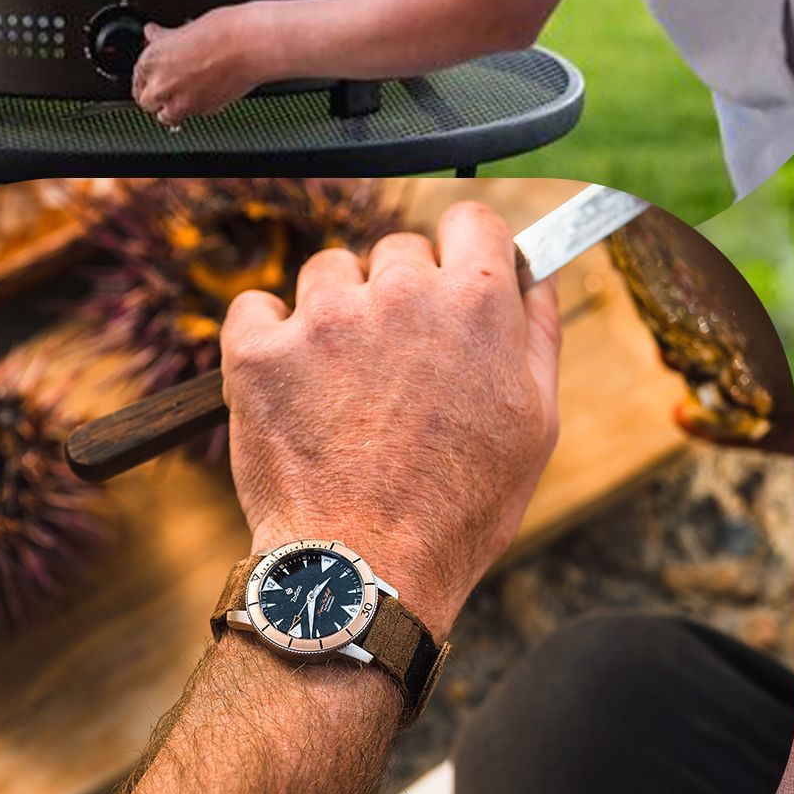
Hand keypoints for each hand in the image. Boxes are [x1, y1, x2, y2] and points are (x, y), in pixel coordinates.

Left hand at [129, 7, 271, 126]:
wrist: (249, 45)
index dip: (149, 76)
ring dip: (173, 107)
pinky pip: (191, 116)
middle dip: (157, 95)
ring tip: (188, 92)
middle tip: (172, 84)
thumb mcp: (185, 27)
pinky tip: (205, 92)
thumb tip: (154, 34)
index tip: (158, 73)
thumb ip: (165, 38)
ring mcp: (179, 102)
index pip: (138, 77)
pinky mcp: (201, 112)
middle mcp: (160, 85)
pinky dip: (195, 108)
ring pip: (166, 116)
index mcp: (151, 59)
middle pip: (146, 101)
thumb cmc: (223, 32)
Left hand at [220, 202, 562, 618]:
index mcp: (476, 302)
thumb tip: (535, 274)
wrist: (364, 573)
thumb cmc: (458, 508)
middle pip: (398, 249)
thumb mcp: (536, 425)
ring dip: (335, 315)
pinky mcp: (258, 350)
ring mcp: (324, 318)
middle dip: (399, 296)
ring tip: (345, 390)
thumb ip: (538, 333)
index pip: (471, 219)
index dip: (463, 249)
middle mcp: (400, 293)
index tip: (453, 277)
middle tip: (399, 368)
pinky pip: (256, 307)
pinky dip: (268, 338)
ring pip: (327, 274)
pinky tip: (291, 387)